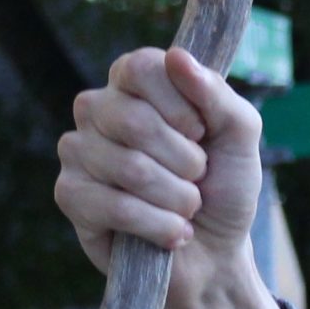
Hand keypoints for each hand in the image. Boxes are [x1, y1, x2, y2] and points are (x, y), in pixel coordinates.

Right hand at [55, 46, 264, 288]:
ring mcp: (78, 150)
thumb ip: (216, 93)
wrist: (214, 252)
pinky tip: (170, 233)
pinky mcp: (70, 195)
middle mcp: (98, 108)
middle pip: (136, 121)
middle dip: (186, 161)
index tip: (202, 132)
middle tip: (197, 176)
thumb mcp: (239, 133)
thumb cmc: (224, 184)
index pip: (141, 68)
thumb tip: (177, 56)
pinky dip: (159, 225)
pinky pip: (117, 207)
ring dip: (178, 198)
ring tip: (186, 207)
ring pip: (131, 168)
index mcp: (134, 81)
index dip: (181, 106)